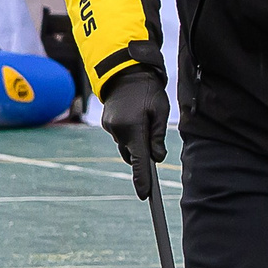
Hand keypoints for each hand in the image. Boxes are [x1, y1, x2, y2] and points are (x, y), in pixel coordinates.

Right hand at [99, 70, 169, 196]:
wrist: (125, 71)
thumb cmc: (148, 90)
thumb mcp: (161, 111)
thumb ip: (158, 136)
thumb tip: (158, 158)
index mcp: (133, 129)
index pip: (140, 161)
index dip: (143, 179)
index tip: (144, 195)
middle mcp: (118, 131)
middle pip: (133, 155)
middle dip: (143, 154)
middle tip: (154, 143)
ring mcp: (110, 128)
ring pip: (126, 146)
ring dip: (136, 142)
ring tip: (145, 121)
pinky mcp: (107, 124)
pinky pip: (121, 136)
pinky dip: (129, 134)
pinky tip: (135, 118)